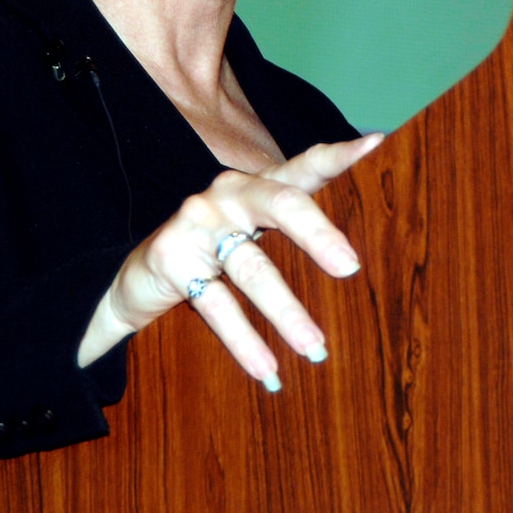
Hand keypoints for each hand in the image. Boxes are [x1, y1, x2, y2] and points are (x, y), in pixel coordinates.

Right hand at [76, 134, 383, 387]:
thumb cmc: (215, 255)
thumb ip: (299, 234)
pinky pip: (216, 304)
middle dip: (318, 235)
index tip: (374, 145)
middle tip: (350, 268)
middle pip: (281, 204)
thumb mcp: (256, 236)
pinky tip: (266, 367)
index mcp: (259, 186)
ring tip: (315, 348)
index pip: (304, 166)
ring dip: (287, 313)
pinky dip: (244, 340)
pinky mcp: (173, 258)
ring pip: (253, 268)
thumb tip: (361, 266)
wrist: (138, 277)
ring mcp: (198, 221)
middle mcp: (230, 193)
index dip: (338, 156)